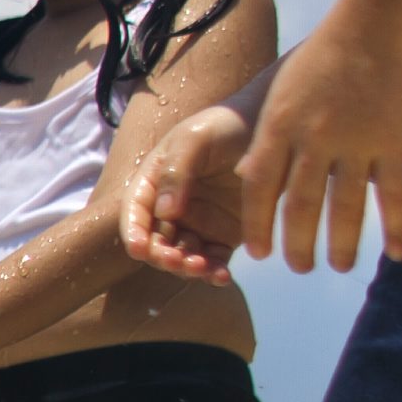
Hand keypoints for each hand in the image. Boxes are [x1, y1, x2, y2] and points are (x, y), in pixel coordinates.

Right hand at [122, 103, 252, 281]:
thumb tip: (164, 212)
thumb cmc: (227, 124)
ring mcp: (198, 223)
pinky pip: (214, 261)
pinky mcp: (224, 236)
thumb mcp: (196, 139)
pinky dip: (214, 273)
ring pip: (182, 256)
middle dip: (162, 256)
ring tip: (202, 268)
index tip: (139, 248)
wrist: (268, 126)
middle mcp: (170, 207)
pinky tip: (221, 276)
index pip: (135, 211)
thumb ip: (177, 171)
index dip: (134, 232)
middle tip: (177, 260)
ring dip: (187, 268)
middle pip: (156, 241)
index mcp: (154, 181)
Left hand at [235, 19, 401, 271]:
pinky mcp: (395, 143)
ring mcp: (357, 143)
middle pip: (301, 206)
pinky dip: (397, 228)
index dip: (258, 223)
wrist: (383, 22)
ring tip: (339, 267)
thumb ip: (272, 135)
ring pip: (345, 208)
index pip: (261, 187)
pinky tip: (398, 253)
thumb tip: (250, 175)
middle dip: (297, 244)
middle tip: (299, 268)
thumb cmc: (330, 53)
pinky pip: (394, 196)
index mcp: (280, 125)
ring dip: (341, 244)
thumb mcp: (285, 90)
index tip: (258, 252)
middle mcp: (314, 139)